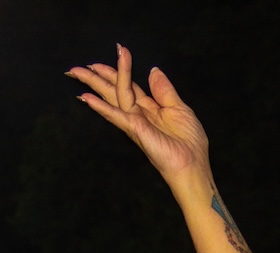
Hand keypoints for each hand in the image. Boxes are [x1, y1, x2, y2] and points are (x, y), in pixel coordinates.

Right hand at [67, 46, 209, 187]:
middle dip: (97, 77)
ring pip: (113, 96)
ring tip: (80, 70)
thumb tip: (153, 70)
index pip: (130, 85)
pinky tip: (86, 98)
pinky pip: (115, 114)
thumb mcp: (180, 109)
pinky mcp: (135, 129)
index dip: (121, 68)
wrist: (192, 167)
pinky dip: (101, 106)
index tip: (118, 50)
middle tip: (79, 66)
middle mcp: (139, 114)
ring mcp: (135, 122)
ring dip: (96, 82)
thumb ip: (165, 91)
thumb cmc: (190, 145)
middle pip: (114, 90)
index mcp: (150, 108)